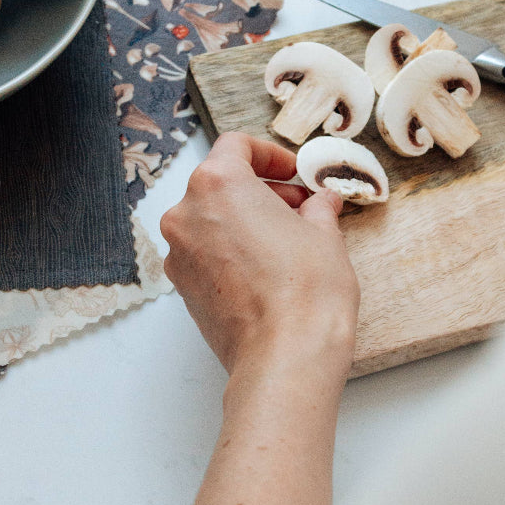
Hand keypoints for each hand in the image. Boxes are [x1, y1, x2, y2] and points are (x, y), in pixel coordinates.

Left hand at [161, 132, 359, 388]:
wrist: (285, 357)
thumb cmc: (306, 291)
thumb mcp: (325, 235)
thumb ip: (317, 208)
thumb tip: (321, 203)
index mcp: (218, 184)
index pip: (237, 146)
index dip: (271, 156)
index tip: (294, 174)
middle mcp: (187, 213)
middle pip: (220, 183)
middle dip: (261, 190)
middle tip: (299, 207)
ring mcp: (179, 253)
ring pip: (210, 219)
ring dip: (245, 220)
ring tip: (287, 240)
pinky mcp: (182, 287)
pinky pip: (205, 252)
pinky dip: (231, 250)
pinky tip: (267, 269)